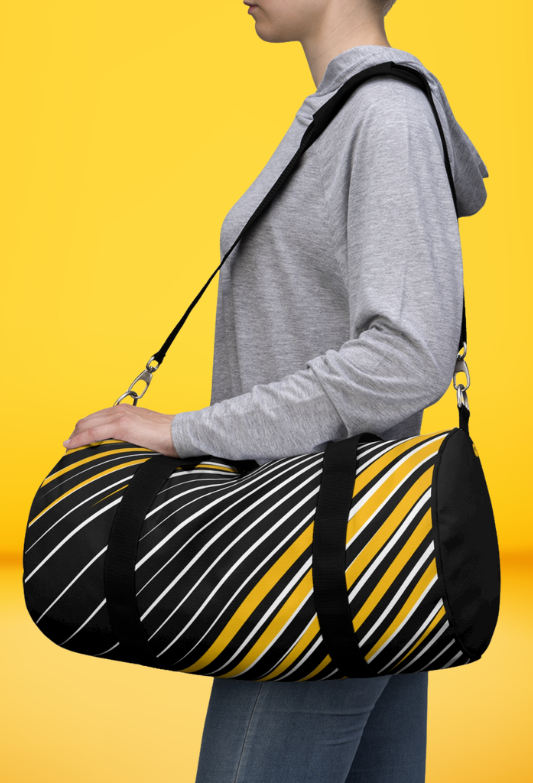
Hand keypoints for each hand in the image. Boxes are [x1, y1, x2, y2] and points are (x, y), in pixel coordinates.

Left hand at [63, 405, 178, 456]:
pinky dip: (79, 440)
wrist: (180, 433)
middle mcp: (119, 410)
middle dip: (76, 434)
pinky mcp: (121, 426)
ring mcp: (119, 416)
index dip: (83, 431)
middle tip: (70, 448)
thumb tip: (122, 450)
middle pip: (87, 421)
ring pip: (86, 425)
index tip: (77, 443)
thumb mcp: (144, 432)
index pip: (96, 418)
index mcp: (124, 411)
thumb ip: (131, 436)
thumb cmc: (168, 436)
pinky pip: (93, 433)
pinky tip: (71, 446)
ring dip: (75, 437)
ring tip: (68, 449)